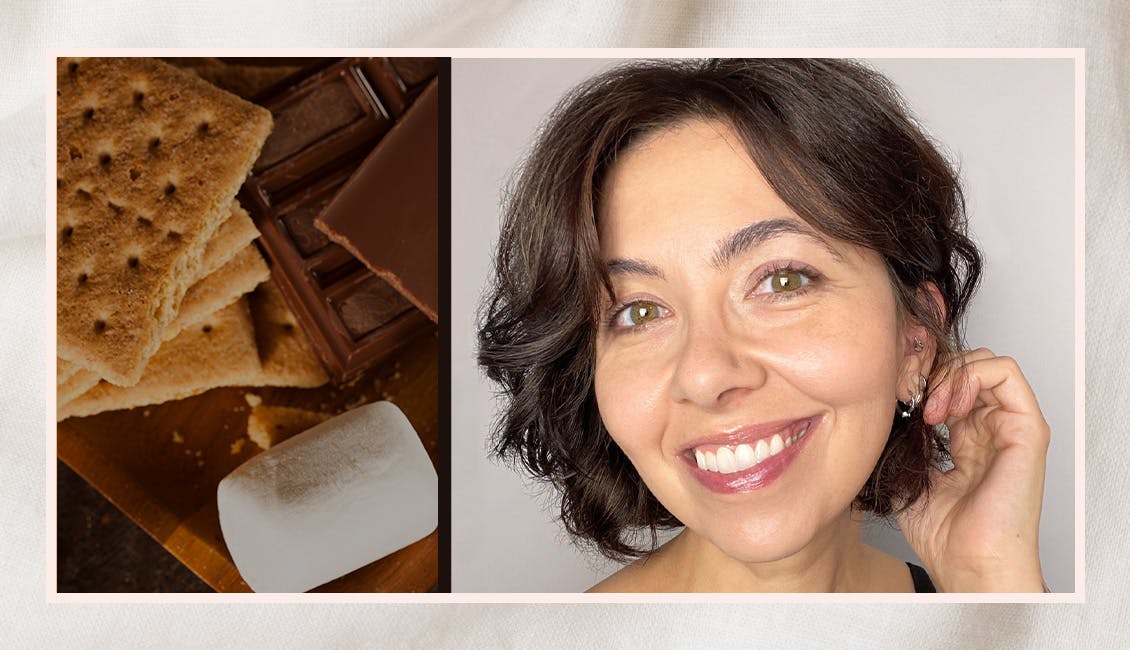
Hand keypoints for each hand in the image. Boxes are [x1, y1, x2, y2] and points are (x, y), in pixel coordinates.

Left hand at [895, 348, 1049, 591]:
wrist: (968, 562)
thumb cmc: (942, 533)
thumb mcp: (907, 474)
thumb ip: (903, 438)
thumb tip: (879, 406)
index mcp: (966, 438)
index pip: (947, 384)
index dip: (920, 380)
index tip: (895, 398)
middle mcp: (990, 428)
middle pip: (965, 366)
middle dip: (933, 370)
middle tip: (912, 399)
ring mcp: (1010, 426)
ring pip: (985, 361)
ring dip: (950, 372)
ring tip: (932, 408)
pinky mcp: (1027, 428)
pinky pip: (1006, 372)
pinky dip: (972, 374)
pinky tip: (949, 406)